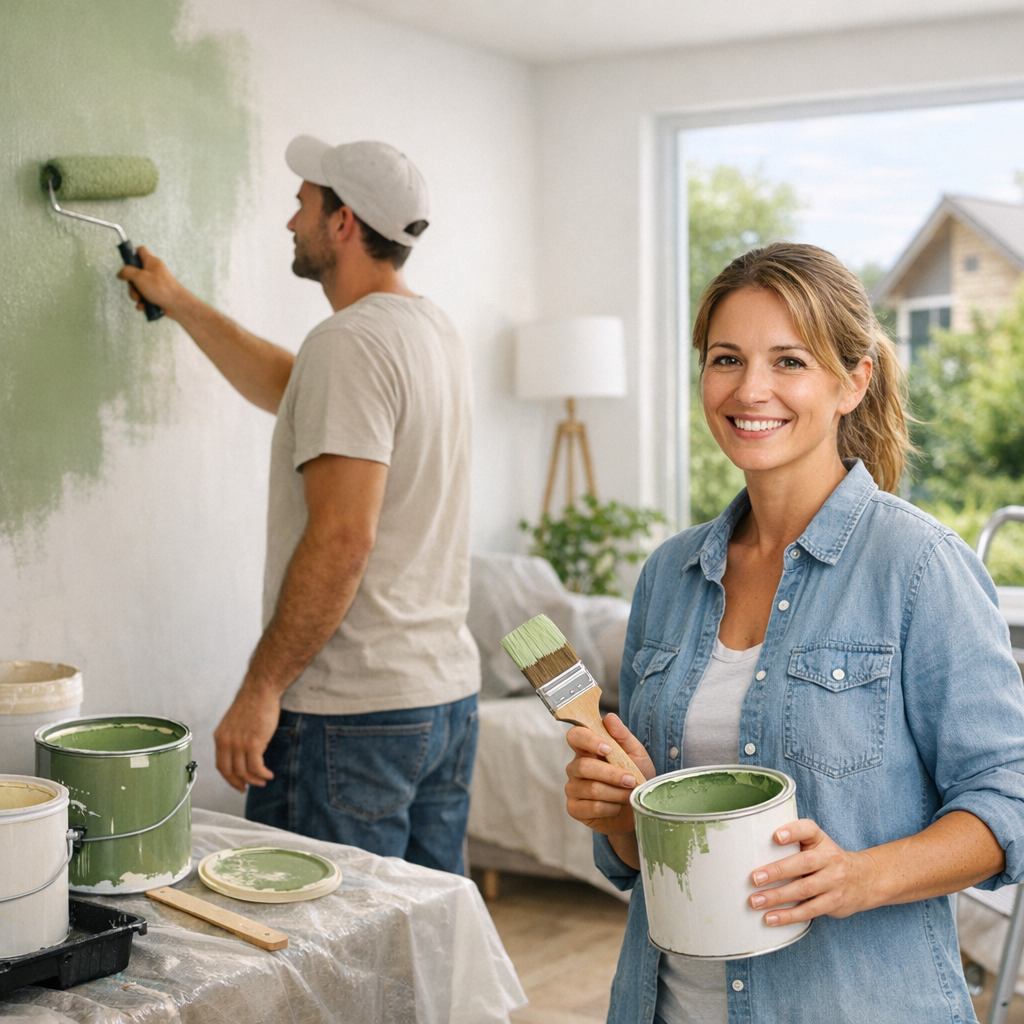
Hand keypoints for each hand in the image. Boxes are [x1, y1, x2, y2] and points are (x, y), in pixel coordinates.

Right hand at [117, 246, 187, 317]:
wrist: (178, 305)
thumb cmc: (162, 289)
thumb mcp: (139, 277)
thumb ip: (127, 272)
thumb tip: (121, 273)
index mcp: (152, 262)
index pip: (140, 251)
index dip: (131, 255)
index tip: (127, 264)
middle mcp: (155, 271)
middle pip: (136, 272)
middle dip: (132, 284)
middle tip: (135, 290)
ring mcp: (157, 282)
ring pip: (140, 286)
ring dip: (137, 295)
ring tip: (140, 300)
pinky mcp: (158, 293)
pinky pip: (146, 295)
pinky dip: (143, 301)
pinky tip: (143, 306)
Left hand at [213, 681, 279, 791]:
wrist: (260, 691)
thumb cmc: (251, 702)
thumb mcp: (234, 722)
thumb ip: (234, 738)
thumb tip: (242, 753)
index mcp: (220, 737)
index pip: (221, 766)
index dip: (229, 779)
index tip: (238, 784)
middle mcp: (227, 742)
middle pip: (231, 772)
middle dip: (240, 783)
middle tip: (250, 787)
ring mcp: (239, 744)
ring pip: (244, 772)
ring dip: (255, 780)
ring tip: (263, 780)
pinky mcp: (254, 743)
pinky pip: (256, 767)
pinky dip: (262, 774)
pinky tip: (268, 774)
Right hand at [564, 713, 654, 837]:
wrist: (638, 808)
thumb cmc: (636, 777)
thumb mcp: (636, 754)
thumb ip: (623, 735)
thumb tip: (610, 718)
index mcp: (587, 749)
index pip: (575, 736)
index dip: (589, 741)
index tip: (608, 749)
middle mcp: (575, 767)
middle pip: (584, 766)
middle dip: (612, 774)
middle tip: (631, 780)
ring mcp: (573, 788)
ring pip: (591, 788)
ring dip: (616, 793)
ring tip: (629, 795)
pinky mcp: (575, 808)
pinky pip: (592, 807)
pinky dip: (611, 808)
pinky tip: (617, 806)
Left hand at [749, 819, 877, 925]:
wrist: (865, 879)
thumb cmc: (828, 858)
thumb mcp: (818, 842)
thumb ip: (795, 839)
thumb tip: (757, 845)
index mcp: (821, 840)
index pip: (809, 830)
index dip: (793, 831)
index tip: (776, 836)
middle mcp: (829, 859)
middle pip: (803, 864)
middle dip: (777, 871)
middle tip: (754, 878)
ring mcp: (833, 882)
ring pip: (804, 890)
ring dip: (778, 897)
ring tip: (756, 901)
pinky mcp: (834, 903)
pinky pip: (809, 910)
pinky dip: (788, 916)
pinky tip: (771, 918)